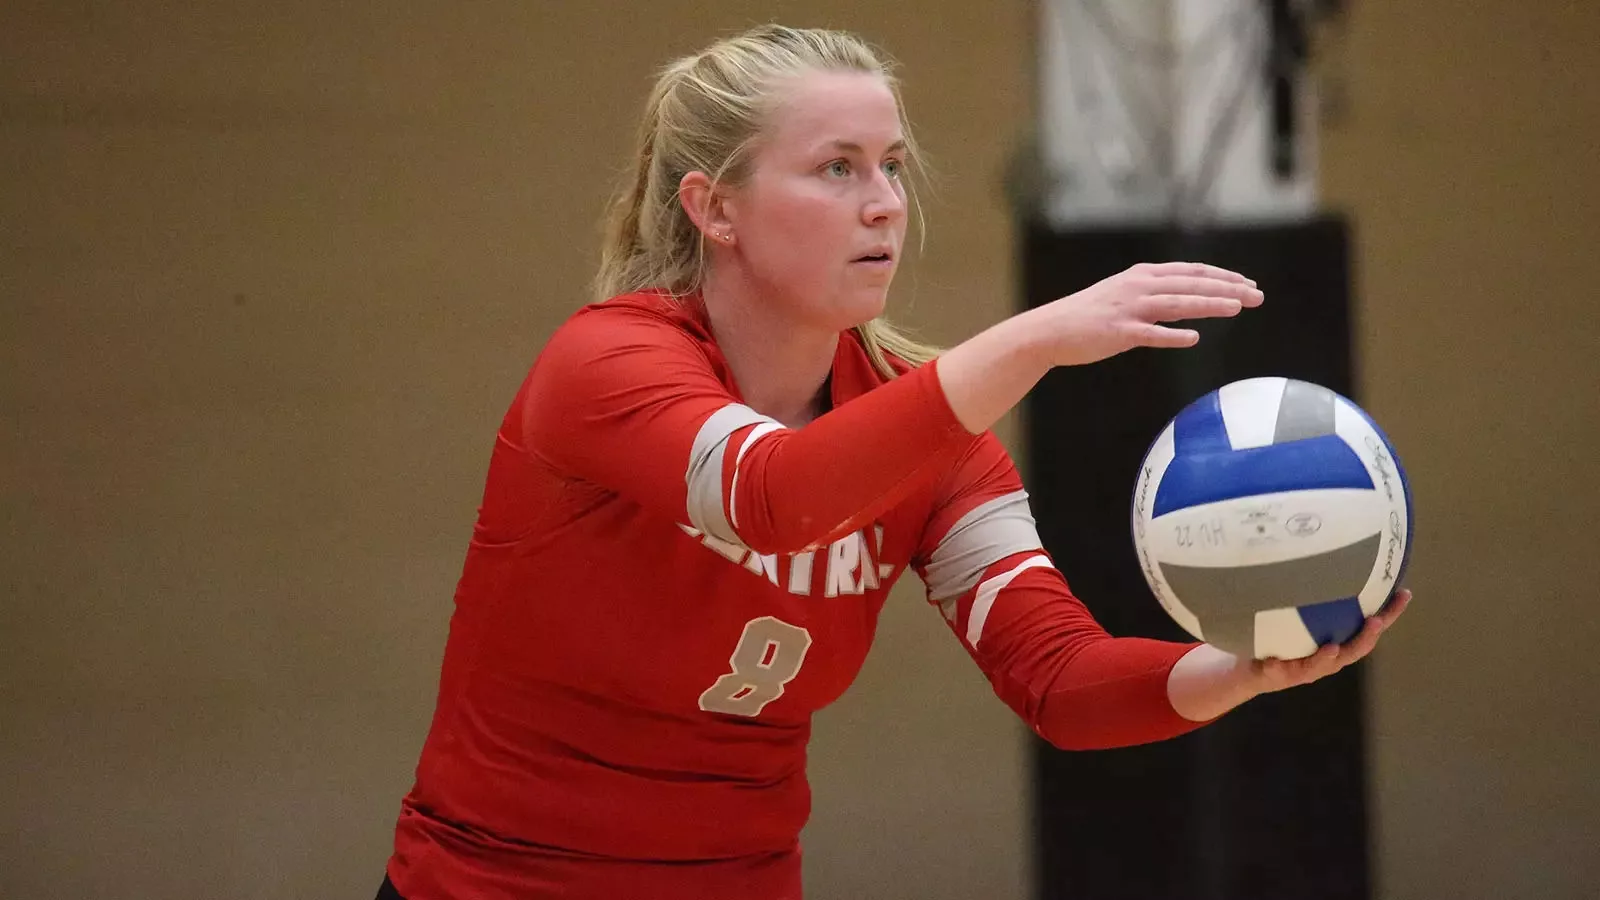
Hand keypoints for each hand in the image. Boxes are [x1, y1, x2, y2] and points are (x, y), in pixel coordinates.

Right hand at [1031, 261, 1263, 367]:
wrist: (1051, 329)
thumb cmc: (1088, 316)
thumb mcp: (1124, 296)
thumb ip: (1156, 298)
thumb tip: (1187, 309)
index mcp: (1143, 275)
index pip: (1192, 272)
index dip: (1223, 277)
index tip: (1248, 285)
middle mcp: (1139, 286)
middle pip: (1192, 284)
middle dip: (1228, 289)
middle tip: (1257, 296)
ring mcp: (1129, 308)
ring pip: (1178, 304)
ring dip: (1210, 305)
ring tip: (1237, 308)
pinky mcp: (1119, 332)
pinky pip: (1151, 334)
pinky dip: (1172, 335)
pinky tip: (1193, 338)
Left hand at [1251, 589, 1412, 693]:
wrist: (1249, 668)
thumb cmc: (1282, 636)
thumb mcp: (1300, 611)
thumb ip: (1312, 590)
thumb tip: (1326, 551)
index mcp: (1338, 641)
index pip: (1370, 627)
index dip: (1389, 613)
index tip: (1404, 594)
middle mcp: (1326, 658)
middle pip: (1353, 650)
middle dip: (1366, 637)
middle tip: (1376, 622)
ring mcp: (1301, 669)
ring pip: (1319, 666)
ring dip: (1326, 657)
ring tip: (1332, 648)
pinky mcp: (1276, 675)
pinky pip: (1276, 671)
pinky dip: (1277, 666)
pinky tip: (1274, 661)